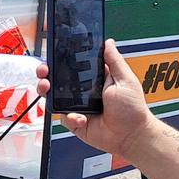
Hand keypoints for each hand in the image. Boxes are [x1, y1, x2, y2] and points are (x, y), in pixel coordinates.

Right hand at [35, 39, 154, 157]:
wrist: (131, 135)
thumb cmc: (132, 109)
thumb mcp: (125, 79)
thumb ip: (114, 60)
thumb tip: (108, 42)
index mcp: (94, 79)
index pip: (73, 66)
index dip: (62, 60)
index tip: (54, 55)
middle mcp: (84, 92)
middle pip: (59, 80)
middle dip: (47, 74)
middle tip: (45, 72)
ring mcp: (78, 107)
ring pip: (55, 98)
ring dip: (48, 92)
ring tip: (48, 88)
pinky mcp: (75, 121)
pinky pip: (63, 117)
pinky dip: (70, 117)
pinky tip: (82, 117)